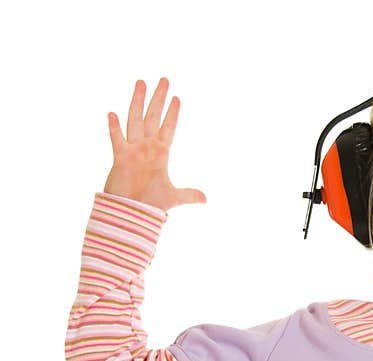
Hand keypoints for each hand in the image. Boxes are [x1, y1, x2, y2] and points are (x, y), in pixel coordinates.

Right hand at [103, 77, 205, 210]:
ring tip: (141, 82)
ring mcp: (133, 150)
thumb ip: (189, 195)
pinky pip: (117, 140)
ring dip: (138, 102)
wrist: (132, 213)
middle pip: (153, 117)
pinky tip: (112, 113)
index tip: (177, 98)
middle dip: (158, 98)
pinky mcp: (120, 158)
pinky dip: (114, 128)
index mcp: (161, 154)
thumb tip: (205, 199)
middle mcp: (147, 148)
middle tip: (164, 79)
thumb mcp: (174, 197)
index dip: (173, 114)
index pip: (169, 128)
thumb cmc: (151, 205)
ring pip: (135, 120)